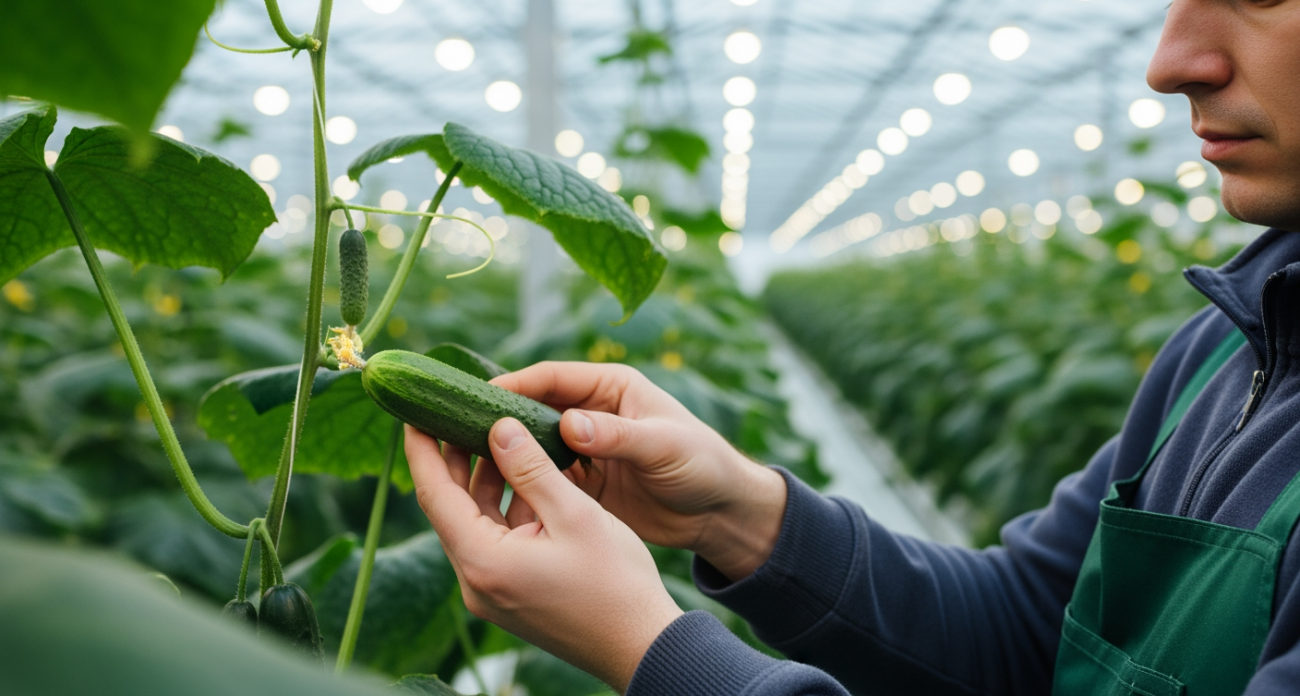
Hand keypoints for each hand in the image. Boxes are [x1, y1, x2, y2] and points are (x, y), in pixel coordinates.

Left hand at [407, 420, 682, 693]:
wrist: (640, 644)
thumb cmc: (615, 582)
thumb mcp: (574, 514)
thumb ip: (532, 468)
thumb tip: (499, 427)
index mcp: (483, 562)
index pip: (434, 494)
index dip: (423, 449)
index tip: (416, 412)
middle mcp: (475, 581)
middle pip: (450, 507)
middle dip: (452, 459)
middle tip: (454, 411)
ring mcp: (491, 590)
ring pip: (474, 522)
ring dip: (483, 481)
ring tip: (495, 434)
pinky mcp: (509, 594)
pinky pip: (495, 540)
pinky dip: (505, 506)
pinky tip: (524, 476)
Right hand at [492, 362, 787, 581]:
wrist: (720, 512)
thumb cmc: (701, 464)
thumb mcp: (663, 445)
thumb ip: (618, 436)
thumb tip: (569, 424)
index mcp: (610, 387)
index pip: (551, 378)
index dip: (513, 386)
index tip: (478, 400)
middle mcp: (590, 412)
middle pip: (531, 411)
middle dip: (497, 423)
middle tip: (454, 435)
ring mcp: (583, 449)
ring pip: (530, 448)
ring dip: (503, 458)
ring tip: (464, 470)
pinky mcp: (582, 483)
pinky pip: (541, 480)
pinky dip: (520, 487)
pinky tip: (494, 501)